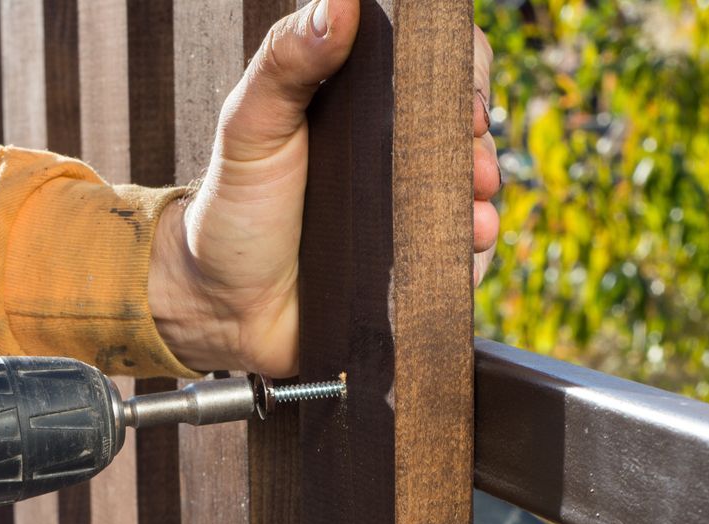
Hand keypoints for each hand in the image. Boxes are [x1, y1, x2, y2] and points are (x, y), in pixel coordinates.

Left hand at [148, 0, 500, 373]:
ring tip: (474, 209)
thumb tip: (339, 1)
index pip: (434, 68)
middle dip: (479, 140)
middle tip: (471, 158)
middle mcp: (393, 156)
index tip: (460, 101)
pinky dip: (475, 247)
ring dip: (484, 195)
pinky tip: (468, 244)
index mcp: (362, 107)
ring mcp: (409, 212)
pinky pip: (465, 253)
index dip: (460, 74)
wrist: (223, 308)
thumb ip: (287, 62)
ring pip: (475, 191)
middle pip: (467, 129)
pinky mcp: (417, 266)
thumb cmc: (233, 210)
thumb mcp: (250, 127)